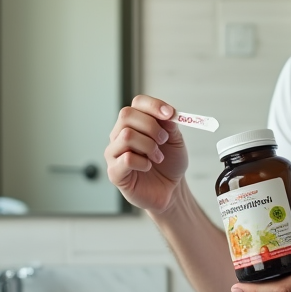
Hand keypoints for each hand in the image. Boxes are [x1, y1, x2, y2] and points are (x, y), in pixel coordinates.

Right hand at [104, 95, 188, 213]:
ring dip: (149, 146)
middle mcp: (120, 134)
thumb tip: (167, 113)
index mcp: (134, 123)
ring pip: (126, 135)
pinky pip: (126, 159)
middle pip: (127, 115)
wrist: (171, 189)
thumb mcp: (176, 141)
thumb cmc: (170, 164)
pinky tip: (148, 167)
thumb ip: (170, 125)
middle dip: (151, 126)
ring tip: (158, 157)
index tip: (170, 114)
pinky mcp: (114, 172)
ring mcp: (114, 153)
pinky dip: (143, 162)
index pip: (137, 103)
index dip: (154, 105)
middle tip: (164, 140)